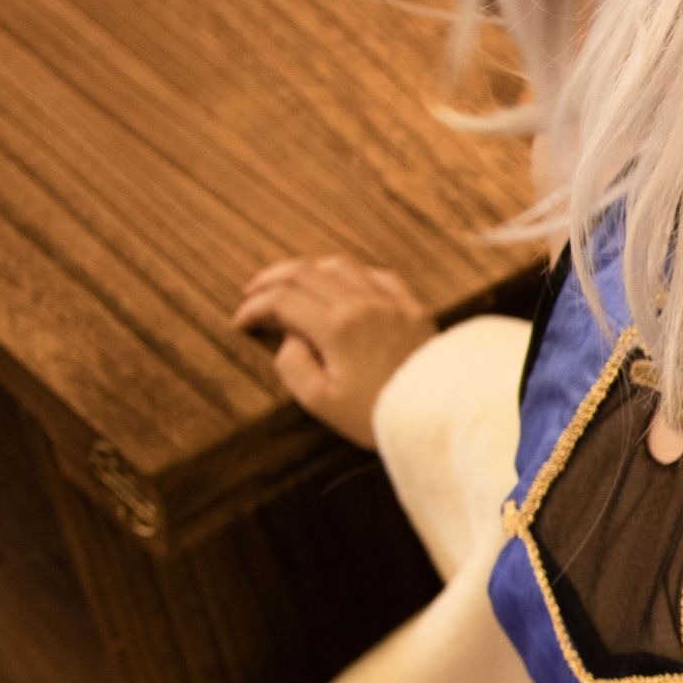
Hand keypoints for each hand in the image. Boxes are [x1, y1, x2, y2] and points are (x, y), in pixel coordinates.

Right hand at [232, 255, 433, 444]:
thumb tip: (288, 339)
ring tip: (291, 283)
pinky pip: (378, 275)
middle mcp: (362, 304)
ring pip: (340, 265)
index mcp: (336, 327)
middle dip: (271, 279)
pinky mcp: (413, 308)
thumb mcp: (322, 402)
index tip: (241, 321)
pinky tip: (342, 284)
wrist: (441, 416)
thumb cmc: (380, 416)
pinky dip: (351, 273)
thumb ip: (293, 366)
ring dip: (308, 270)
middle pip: (305, 272)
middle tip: (253, 291)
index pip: (282, 300)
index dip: (254, 307)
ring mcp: (390, 302)